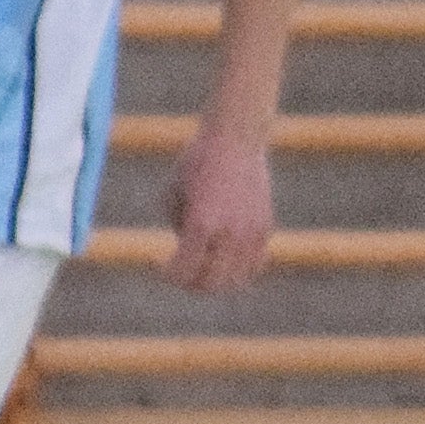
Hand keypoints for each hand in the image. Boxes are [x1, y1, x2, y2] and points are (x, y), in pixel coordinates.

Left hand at [164, 120, 275, 294]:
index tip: (159, 265)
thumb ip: (176, 227)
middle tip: (179, 273)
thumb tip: (185, 253)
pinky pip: (254, 265)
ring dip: (215, 282)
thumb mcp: (171, 195)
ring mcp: (251, 232)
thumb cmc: (195, 162)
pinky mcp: (265, 227)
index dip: (167, 275)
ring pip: (235, 280)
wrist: (235, 139)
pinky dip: (238, 272)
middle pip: (209, 283)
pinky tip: (223, 262)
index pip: (183, 272)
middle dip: (190, 284)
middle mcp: (230, 232)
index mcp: (201, 225)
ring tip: (201, 270)